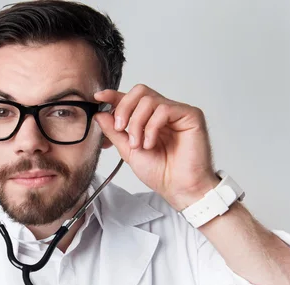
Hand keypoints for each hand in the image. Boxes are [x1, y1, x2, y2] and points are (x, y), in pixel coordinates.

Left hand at [94, 84, 219, 210]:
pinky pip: (164, 109)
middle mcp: (163, 112)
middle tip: (120, 128)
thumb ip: (115, 132)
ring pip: (149, 100)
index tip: (98, 97)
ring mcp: (177, 112)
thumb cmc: (159, 172)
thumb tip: (99, 114)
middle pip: (140, 91)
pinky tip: (150, 144)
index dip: (114, 95)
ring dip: (137, 123)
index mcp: (149, 118)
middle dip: (124, 108)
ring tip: (138, 145)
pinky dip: (152, 127)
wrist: (178, 187)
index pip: (131, 99)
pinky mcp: (190, 115)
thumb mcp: (128, 150)